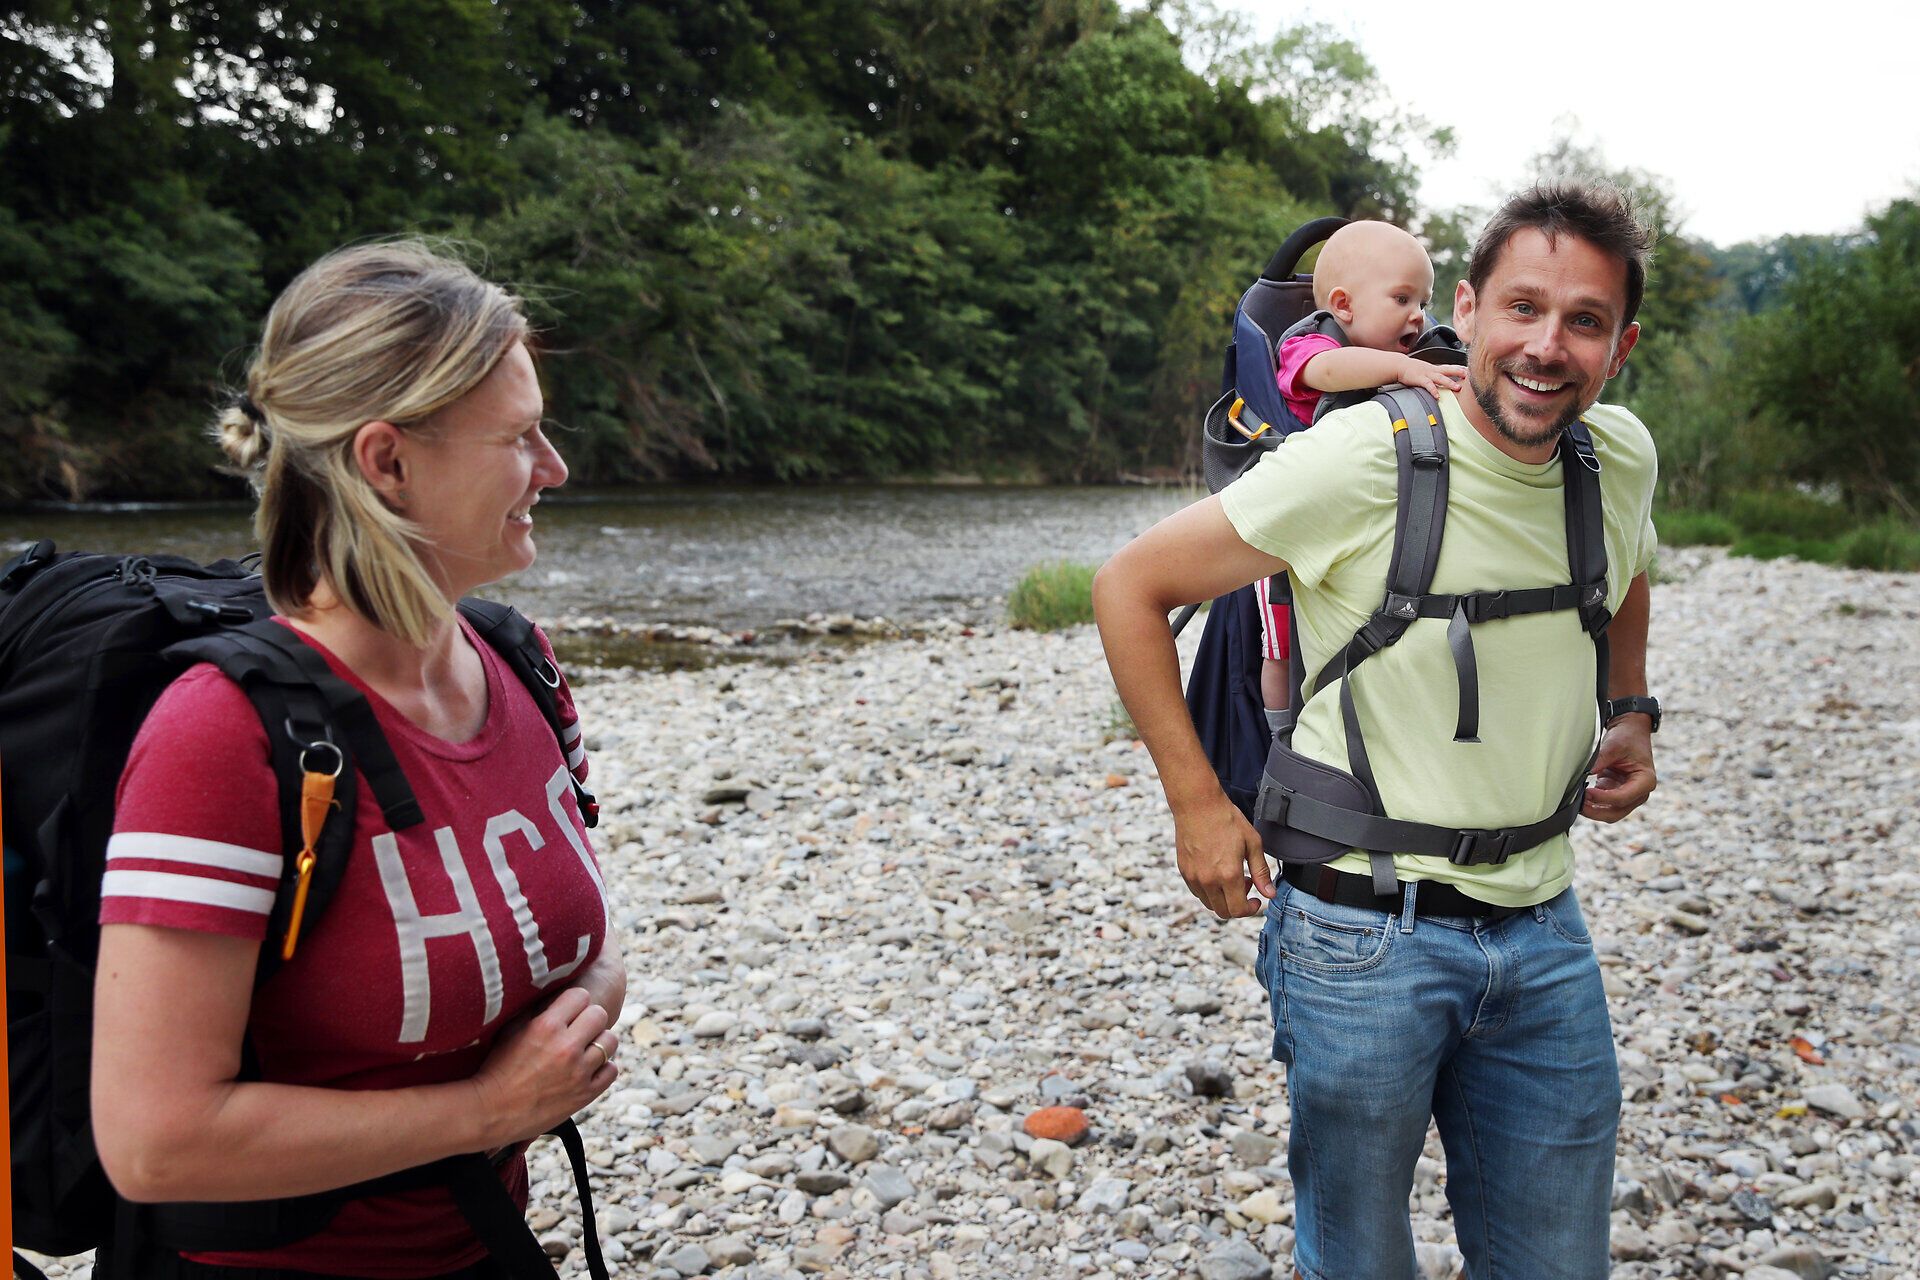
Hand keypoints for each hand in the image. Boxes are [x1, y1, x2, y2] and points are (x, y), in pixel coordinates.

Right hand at [470, 986, 616, 1148]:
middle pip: (600, 1015)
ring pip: (610, 1041)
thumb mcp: (510, 1030)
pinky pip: (612, 1070)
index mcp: (546, 1026)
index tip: (569, 1010)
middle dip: (589, 1019)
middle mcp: (566, 1047)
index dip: (575, 1002)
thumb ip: (533, 1008)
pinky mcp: (586, 1094)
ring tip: (585, 1048)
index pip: (581, 996)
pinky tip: (589, 1068)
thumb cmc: (498, 1068)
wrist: (491, 1112)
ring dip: (599, 1042)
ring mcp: (578, 1072)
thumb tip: (548, 985)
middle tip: (579, 1028)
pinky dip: (604, 1068)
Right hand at [1174, 790, 1274, 918]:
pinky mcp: (1184, 871)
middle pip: (1224, 912)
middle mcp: (1209, 880)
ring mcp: (1194, 877)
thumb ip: (1261, 872)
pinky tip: (1217, 872)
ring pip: (1210, 904)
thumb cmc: (1226, 819)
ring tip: (1230, 877)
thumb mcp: (1252, 843)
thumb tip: (1270, 893)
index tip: (1256, 900)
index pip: (1239, 910)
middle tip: (1246, 885)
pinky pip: (1198, 892)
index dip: (1251, 910)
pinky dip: (1210, 891)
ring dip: (1223, 899)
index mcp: (1228, 874)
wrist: (1197, 805)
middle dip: (1238, 905)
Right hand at [1399, 359, 1465, 397]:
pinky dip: (1433, 390)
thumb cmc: (1411, 369)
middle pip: (1449, 370)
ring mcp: (1427, 374)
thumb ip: (1433, 374)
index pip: (1450, 367)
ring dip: (1450, 382)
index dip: (1460, 368)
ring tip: (1457, 387)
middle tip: (1469, 375)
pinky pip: (1428, 385)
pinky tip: (1437, 396)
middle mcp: (1433, 370)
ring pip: (1441, 378)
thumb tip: (1440, 380)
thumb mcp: (1425, 370)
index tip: (1470, 370)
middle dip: (1459, 372)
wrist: (1399, 365)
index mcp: (1435, 368)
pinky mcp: (1420, 379)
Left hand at [1582, 718, 1655, 821]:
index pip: (1622, 798)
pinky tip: (1580, 797)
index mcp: (1645, 781)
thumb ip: (1601, 760)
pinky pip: (1604, 806)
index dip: (1603, 798)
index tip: (1587, 793)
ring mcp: (1629, 796)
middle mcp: (1639, 792)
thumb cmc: (1627, 738)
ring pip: (1609, 813)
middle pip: (1616, 812)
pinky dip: (1592, 804)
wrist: (1630, 733)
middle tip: (1578, 804)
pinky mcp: (1617, 794)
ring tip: (1576, 801)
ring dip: (1592, 810)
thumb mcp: (1614, 745)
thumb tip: (1586, 772)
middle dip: (1596, 811)